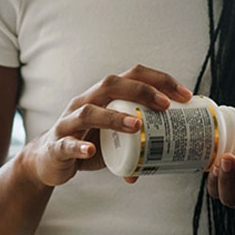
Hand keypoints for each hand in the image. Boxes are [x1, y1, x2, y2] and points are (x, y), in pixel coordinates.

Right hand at [27, 64, 191, 186]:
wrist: (48, 159)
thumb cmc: (88, 141)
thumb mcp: (117, 140)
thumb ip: (140, 145)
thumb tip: (167, 159)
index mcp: (104, 96)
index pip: (132, 75)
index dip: (160, 80)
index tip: (185, 95)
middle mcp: (86, 101)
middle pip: (111, 84)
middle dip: (141, 91)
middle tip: (166, 105)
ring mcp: (69, 122)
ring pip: (89, 111)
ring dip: (114, 117)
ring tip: (137, 125)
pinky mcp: (57, 145)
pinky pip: (67, 143)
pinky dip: (79, 146)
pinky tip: (92, 151)